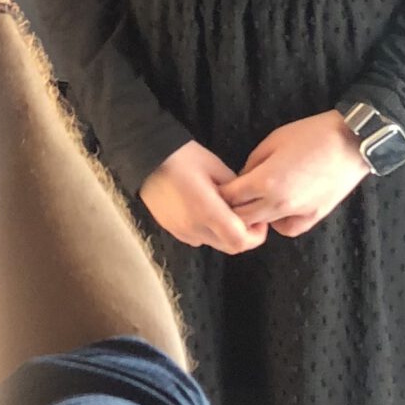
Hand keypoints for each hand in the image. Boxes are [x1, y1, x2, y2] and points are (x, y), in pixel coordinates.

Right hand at [140, 140, 268, 255]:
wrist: (146, 158)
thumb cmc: (182, 157)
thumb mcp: (216, 167)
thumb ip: (235, 189)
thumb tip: (245, 202)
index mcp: (207, 211)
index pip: (240, 241)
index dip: (256, 234)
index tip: (258, 219)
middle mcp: (194, 228)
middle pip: (230, 247)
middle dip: (244, 236)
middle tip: (247, 216)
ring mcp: (181, 231)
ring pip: (214, 244)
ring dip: (225, 234)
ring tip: (225, 211)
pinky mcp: (172, 230)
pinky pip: (198, 238)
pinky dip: (209, 231)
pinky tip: (206, 211)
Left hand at [221, 112, 367, 238]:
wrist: (350, 143)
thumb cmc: (312, 135)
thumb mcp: (273, 141)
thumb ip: (253, 164)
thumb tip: (243, 179)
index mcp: (266, 181)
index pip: (230, 197)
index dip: (221, 192)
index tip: (220, 187)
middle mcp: (279, 203)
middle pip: (241, 218)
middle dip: (233, 208)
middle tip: (234, 197)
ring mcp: (297, 213)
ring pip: (263, 226)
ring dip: (255, 216)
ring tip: (257, 200)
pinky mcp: (313, 217)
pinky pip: (287, 229)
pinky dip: (279, 222)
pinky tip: (280, 207)